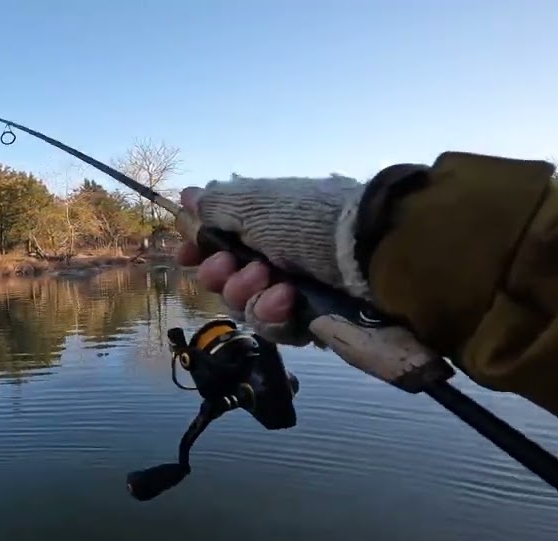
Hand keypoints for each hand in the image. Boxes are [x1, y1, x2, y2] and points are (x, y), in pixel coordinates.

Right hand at [172, 175, 367, 345]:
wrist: (373, 253)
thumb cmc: (310, 220)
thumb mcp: (258, 204)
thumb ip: (218, 206)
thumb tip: (187, 195)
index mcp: (266, 225)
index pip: (220, 242)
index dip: (198, 250)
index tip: (184, 254)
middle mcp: (278, 258)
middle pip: (226, 281)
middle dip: (220, 275)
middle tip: (228, 266)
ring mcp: (295, 292)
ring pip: (246, 308)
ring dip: (248, 294)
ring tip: (271, 281)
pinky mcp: (311, 322)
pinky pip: (275, 329)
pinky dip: (275, 314)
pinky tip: (288, 300)